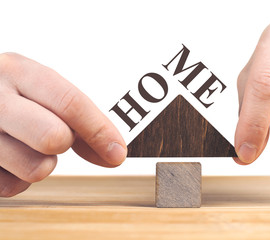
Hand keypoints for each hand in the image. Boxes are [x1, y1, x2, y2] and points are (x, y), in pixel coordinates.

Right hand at [0, 53, 126, 196]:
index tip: (117, 152)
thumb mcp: (37, 90)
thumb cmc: (8, 95)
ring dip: (41, 163)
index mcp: (17, 70)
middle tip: (54, 136)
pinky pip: (12, 186)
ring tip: (26, 145)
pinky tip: (9, 158)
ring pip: (36, 168)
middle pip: (54, 136)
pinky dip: (18, 178)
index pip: (70, 103)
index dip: (99, 131)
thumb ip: (74, 117)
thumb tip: (113, 150)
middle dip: (64, 143)